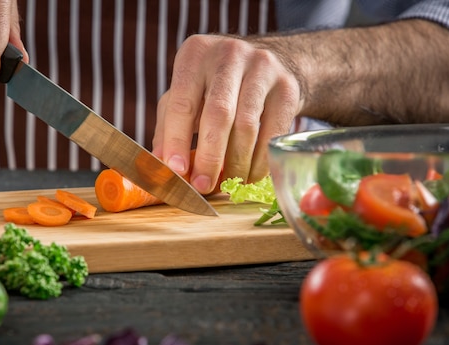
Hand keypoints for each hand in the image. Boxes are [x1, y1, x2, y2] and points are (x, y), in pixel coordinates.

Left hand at [153, 34, 302, 193]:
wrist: (273, 62)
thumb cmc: (216, 85)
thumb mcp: (187, 93)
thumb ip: (168, 126)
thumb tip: (160, 164)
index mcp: (195, 55)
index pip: (182, 103)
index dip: (177, 140)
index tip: (176, 170)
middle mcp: (229, 55)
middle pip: (218, 115)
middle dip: (209, 157)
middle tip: (203, 186)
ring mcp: (263, 68)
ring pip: (248, 127)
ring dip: (236, 163)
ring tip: (228, 184)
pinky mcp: (287, 87)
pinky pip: (272, 133)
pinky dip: (259, 161)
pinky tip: (250, 174)